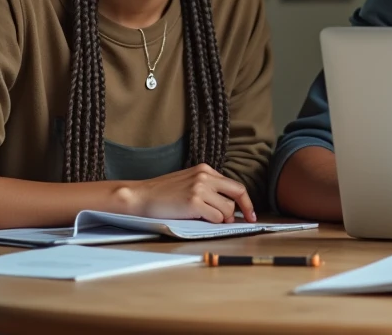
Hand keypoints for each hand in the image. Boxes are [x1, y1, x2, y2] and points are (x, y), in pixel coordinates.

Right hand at [121, 164, 255, 223]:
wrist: (140, 196)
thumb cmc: (162, 193)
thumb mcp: (188, 182)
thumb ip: (208, 188)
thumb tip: (229, 207)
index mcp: (206, 170)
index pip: (235, 185)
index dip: (245, 200)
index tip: (251, 213)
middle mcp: (205, 176)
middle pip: (238, 192)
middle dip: (245, 208)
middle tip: (247, 220)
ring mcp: (200, 188)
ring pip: (228, 208)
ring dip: (222, 218)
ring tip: (207, 218)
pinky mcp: (194, 202)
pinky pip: (216, 217)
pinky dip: (213, 222)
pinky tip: (201, 220)